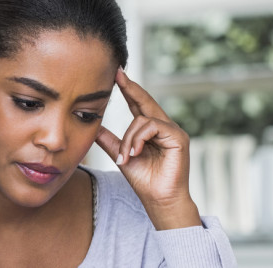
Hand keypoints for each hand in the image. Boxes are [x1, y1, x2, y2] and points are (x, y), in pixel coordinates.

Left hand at [95, 69, 200, 229]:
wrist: (158, 200)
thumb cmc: (144, 181)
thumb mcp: (121, 156)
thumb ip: (109, 140)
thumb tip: (93, 126)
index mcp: (151, 131)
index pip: (138, 105)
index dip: (128, 90)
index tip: (116, 74)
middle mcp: (164, 127)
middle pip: (145, 102)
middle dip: (130, 88)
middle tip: (117, 73)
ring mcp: (173, 131)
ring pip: (143, 119)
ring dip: (129, 137)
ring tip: (126, 156)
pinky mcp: (178, 137)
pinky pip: (152, 127)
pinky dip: (138, 139)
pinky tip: (134, 153)